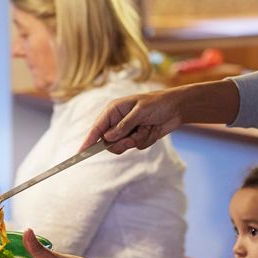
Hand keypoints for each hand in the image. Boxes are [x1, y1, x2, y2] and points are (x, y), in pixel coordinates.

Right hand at [79, 79, 240, 153]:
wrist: (177, 108)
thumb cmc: (158, 104)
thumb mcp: (140, 112)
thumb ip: (123, 126)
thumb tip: (107, 138)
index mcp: (114, 110)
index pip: (97, 128)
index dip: (88, 141)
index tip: (80, 153)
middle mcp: (118, 121)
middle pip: (109, 142)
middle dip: (122, 143)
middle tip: (132, 139)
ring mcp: (128, 130)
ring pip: (124, 146)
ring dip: (138, 140)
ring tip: (147, 128)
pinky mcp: (138, 137)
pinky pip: (137, 146)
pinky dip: (146, 140)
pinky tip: (153, 129)